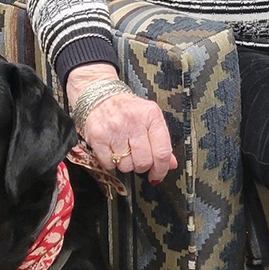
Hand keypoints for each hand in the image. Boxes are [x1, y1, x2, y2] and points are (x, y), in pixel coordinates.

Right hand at [66, 63, 177, 184]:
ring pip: (126, 165)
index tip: (157, 175)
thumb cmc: (127, 109)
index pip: (162, 152)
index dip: (161, 169)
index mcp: (151, 115)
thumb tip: (171, 165)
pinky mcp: (98, 137)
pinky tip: (112, 151)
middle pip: (144, 161)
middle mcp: (133, 121)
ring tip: (123, 151)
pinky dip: (111, 163)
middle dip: (142, 166)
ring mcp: (114, 129)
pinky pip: (109, 164)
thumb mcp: (149, 119)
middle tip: (138, 159)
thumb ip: (161, 142)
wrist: (100, 94)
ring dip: (126, 164)